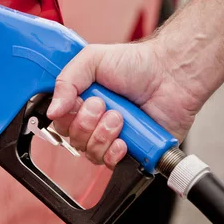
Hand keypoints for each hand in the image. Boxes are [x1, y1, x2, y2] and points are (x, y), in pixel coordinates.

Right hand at [47, 41, 201, 169]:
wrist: (171, 73)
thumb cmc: (137, 63)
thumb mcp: (92, 59)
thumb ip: (66, 81)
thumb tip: (52, 111)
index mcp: (82, 101)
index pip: (60, 121)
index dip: (66, 116)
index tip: (80, 101)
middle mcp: (95, 122)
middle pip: (73, 140)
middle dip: (86, 123)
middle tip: (103, 105)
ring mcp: (113, 137)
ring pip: (90, 153)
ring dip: (102, 135)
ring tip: (119, 117)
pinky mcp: (132, 152)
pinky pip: (111, 164)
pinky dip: (114, 153)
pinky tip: (124, 140)